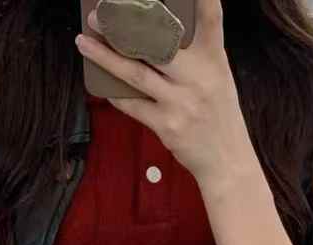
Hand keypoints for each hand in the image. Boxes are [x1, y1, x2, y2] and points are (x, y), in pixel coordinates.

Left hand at [76, 0, 252, 190]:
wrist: (227, 161)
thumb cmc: (219, 114)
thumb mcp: (218, 77)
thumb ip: (194, 55)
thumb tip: (152, 34)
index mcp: (214, 59)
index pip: (211, 18)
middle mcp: (198, 77)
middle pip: (157, 42)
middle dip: (124, 25)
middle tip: (98, 15)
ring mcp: (181, 102)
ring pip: (136, 73)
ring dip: (105, 56)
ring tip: (84, 42)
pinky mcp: (167, 125)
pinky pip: (132, 105)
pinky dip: (114, 93)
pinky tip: (100, 83)